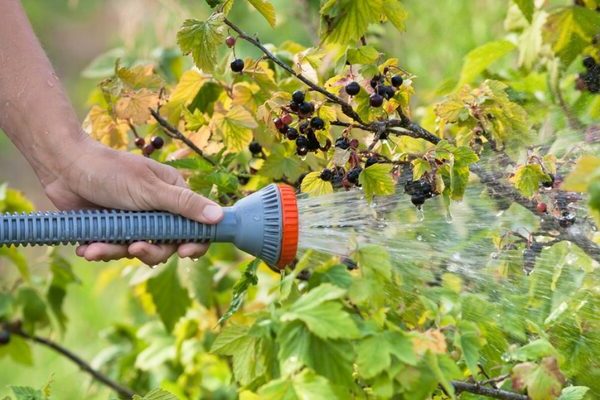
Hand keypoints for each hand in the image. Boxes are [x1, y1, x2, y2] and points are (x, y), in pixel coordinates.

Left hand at [43, 136, 222, 264]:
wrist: (64, 167)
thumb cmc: (110, 171)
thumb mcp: (150, 189)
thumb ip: (184, 205)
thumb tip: (219, 217)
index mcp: (174, 195)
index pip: (196, 225)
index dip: (194, 241)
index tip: (184, 252)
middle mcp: (158, 210)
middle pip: (167, 244)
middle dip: (150, 251)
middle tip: (134, 248)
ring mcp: (136, 221)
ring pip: (139, 250)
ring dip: (117, 251)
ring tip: (97, 247)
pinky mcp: (114, 229)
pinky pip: (115, 249)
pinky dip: (101, 250)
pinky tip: (87, 247)